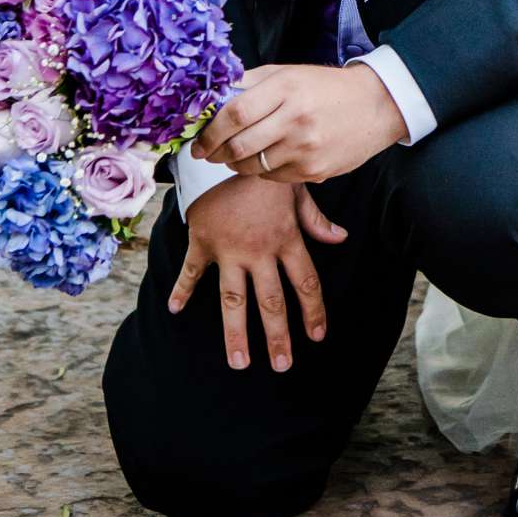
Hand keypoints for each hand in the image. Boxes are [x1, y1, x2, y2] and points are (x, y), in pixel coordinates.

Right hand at [167, 174, 345, 370]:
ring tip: (239, 363)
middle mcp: (259, 250)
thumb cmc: (267, 176)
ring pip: (234, 299)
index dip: (313, 312)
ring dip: (236, 333)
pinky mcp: (203, 242)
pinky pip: (192, 271)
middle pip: (271, 301)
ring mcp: (229, 250)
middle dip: (278, 336)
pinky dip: (182, 290)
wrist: (232, 151)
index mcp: (286, 239)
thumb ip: (316, 221)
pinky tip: (175, 311)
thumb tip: (341, 238)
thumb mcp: (297, 192)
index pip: (306, 283)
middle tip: (283, 365)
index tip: (316, 337)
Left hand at [196, 62, 408, 184]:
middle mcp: (295, 118)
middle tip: (208, 153)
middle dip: (216, 153)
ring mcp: (306, 148)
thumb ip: (250, 82)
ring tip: (236, 155)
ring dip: (236, 164)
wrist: (375, 106)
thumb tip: (211, 97)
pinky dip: (262, 171)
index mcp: (286, 88)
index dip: (210, 131)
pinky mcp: (314, 171)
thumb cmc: (325, 87)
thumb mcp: (288, 73)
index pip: (234, 114)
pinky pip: (273, 178)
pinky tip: (267, 159)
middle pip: (239, 145)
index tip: (199, 140)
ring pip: (253, 166)